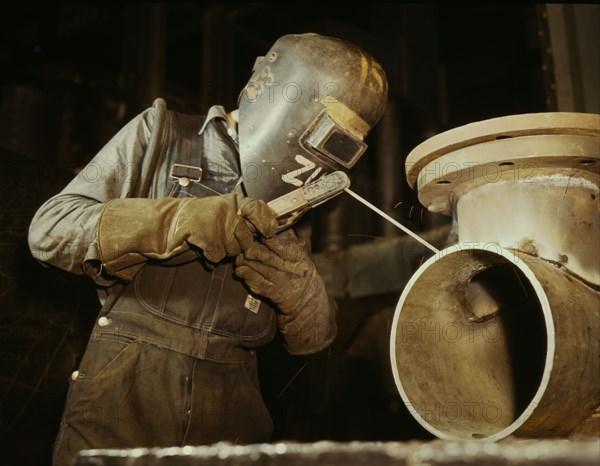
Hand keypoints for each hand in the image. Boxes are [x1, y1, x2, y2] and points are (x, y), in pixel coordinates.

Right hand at [97, 193, 277, 279]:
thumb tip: (272, 228)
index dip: (266, 222)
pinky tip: (203, 248)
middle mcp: (227, 208)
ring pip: (233, 249)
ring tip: (210, 241)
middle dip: (239, 246)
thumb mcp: (224, 214)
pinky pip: (218, 255)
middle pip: (247, 238)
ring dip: (223, 251)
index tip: (269, 233)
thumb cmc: (199, 222)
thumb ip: (245, 218)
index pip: (258, 208)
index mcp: (234, 201)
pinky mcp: (205, 235)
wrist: (167, 225)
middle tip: (223, 240)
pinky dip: (211, 257)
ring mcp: (216, 221)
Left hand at [235, 229, 336, 353]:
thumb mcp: (300, 250)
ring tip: (238, 257)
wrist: (306, 297)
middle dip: (253, 251)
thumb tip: (274, 218)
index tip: (256, 234)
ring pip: (260, 270)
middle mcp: (290, 269)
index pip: (281, 246)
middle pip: (268, 258)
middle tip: (243, 246)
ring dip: (246, 263)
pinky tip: (240, 270)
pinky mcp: (272, 293)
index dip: (267, 240)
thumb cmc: (299, 268)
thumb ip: (288, 236)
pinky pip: (257, 283)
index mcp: (297, 256)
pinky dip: (247, 276)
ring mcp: (281, 282)